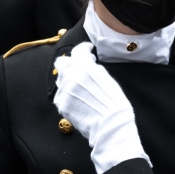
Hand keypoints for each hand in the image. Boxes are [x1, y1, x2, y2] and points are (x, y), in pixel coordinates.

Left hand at [53, 42, 150, 173]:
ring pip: (61, 79)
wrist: (110, 125)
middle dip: (71, 63)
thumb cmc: (114, 102)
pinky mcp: (61, 104)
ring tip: (81, 87)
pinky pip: (61, 95)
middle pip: (62, 63)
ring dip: (69, 79)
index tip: (87, 50)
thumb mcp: (107, 78)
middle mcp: (71, 77)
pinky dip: (68, 94)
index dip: (83, 48)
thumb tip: (88, 62)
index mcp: (85, 67)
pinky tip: (78, 99)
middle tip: (80, 67)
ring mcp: (64, 91)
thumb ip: (94, 68)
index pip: (78, 51)